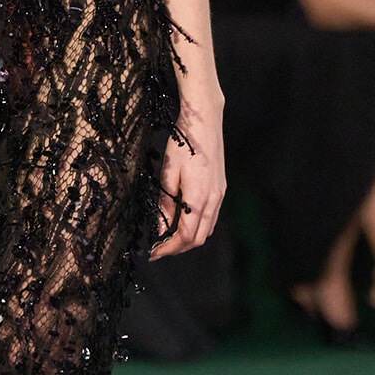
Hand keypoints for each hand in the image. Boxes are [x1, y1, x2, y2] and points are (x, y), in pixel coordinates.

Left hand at [149, 105, 225, 259]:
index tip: (154, 253)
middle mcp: (213, 200)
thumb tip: (161, 229)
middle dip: (178, 248)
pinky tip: (183, 222)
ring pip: (207, 230)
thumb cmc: (183, 144)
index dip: (169, 249)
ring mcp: (220, 195)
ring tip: (168, 238)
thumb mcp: (168, 173)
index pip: (185, 236)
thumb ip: (166, 204)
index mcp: (198, 198)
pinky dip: (197, 227)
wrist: (205, 121)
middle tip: (158, 249)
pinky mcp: (221, 189)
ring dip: (188, 239)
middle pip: (198, 238)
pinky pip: (211, 217)